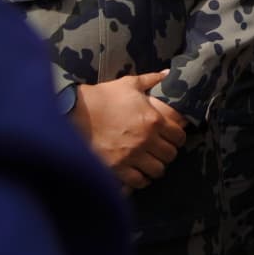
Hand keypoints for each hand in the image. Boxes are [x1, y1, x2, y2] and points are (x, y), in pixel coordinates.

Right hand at [72, 71, 187, 189]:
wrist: (75, 113)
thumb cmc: (103, 97)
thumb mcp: (129, 84)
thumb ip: (151, 80)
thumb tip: (166, 73)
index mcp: (154, 120)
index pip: (179, 136)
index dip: (178, 138)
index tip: (173, 138)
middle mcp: (146, 140)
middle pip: (170, 155)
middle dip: (168, 153)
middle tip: (161, 150)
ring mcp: (132, 156)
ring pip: (157, 170)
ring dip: (156, 167)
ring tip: (151, 163)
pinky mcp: (117, 168)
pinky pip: (138, 181)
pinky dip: (141, 180)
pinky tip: (139, 174)